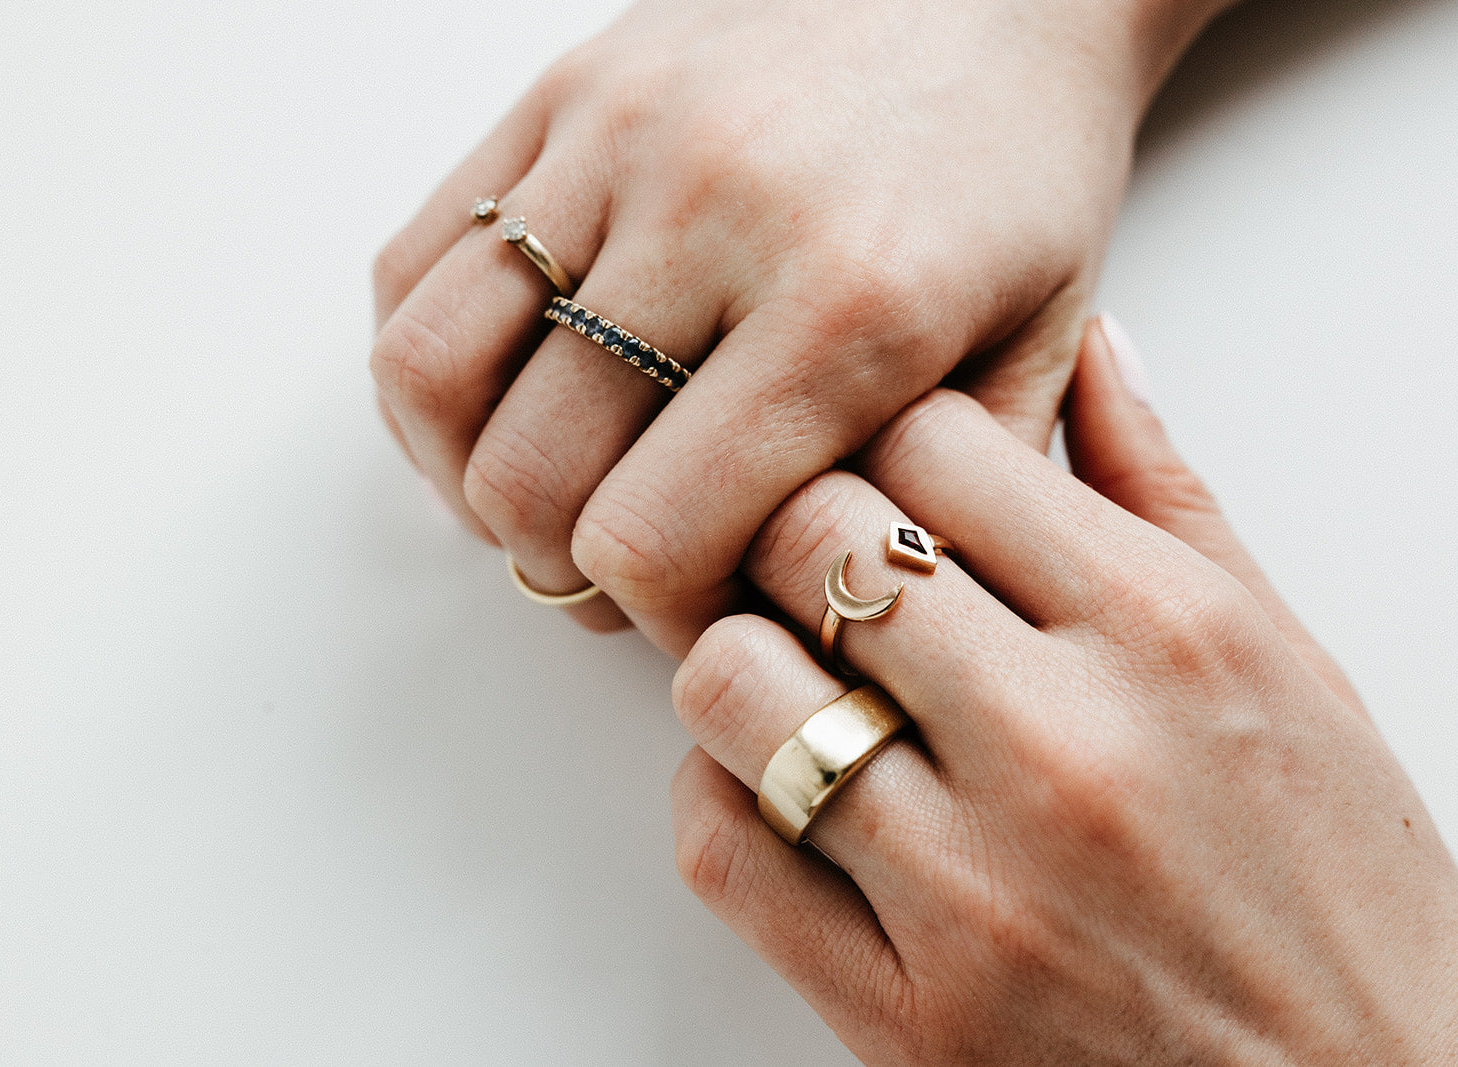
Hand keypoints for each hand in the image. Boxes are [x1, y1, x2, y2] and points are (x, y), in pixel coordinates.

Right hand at [371, 0, 1226, 655]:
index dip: (655, 621)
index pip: (654, 540)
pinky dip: (425, 372)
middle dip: (565, 571)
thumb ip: (949, 505)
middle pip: (533, 479)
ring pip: (436, 374)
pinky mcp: (560, 96)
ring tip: (542, 504)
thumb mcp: (1044, 347)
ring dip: (470, 481)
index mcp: (849, 306)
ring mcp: (616, 142)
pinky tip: (500, 408)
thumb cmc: (1022, 169)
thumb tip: (832, 625)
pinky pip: (413, 262)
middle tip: (624, 577)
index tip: (698, 621)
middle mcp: (711, 216)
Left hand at [668, 320, 1457, 1062]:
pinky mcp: (904, 1015)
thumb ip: (1166, 490)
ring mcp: (971, 890)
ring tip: (797, 671)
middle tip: (820, 557)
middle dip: (797, 525)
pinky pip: (722, 847)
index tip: (892, 472)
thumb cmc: (1341, 887)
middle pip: (810, 535)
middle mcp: (1061, 747)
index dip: (887, 433)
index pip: (931, 437)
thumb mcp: (1289, 657)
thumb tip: (1090, 346)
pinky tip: (783, 781)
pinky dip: (720, 791)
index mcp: (1165, 633)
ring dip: (740, 655)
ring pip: (731, 681)